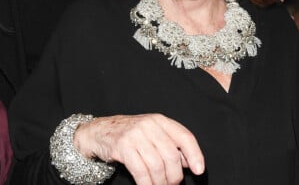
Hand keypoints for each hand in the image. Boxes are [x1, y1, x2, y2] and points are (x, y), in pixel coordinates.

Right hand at [74, 114, 204, 184]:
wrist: (100, 131)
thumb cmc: (131, 135)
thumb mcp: (152, 133)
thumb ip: (170, 144)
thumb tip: (188, 162)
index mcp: (159, 120)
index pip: (184, 136)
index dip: (195, 154)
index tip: (198, 171)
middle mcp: (149, 125)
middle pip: (171, 157)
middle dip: (174, 177)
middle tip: (171, 184)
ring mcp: (135, 135)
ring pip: (157, 167)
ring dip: (160, 183)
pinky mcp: (123, 147)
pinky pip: (141, 172)